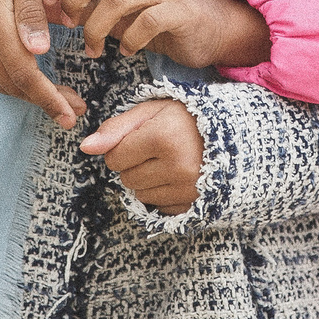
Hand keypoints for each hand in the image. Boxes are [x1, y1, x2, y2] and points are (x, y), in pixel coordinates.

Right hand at [0, 0, 83, 129]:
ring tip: (60, 99)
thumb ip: (31, 14)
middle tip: (74, 110)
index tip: (71, 114)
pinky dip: (13, 80)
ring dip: (28, 94)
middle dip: (42, 102)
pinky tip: (33, 78)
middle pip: (9, 84)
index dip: (48, 98)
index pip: (23, 73)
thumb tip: (40, 54)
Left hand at [44, 0, 271, 68]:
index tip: (49, 3)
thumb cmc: (152, 16)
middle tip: (68, 25)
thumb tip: (45, 9)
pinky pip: (145, 23)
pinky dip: (128, 41)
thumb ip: (83, 3)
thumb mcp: (113, 7)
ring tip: (93, 48)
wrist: (206, 30)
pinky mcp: (181, 9)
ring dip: (96, 28)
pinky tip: (126, 52)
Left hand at [80, 98, 204, 215]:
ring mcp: (189, 188)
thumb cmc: (186, 118)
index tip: (143, 138)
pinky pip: (159, 207)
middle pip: (126, 178)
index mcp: (163, 137)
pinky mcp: (195, 204)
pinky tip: (178, 177)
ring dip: (148, 181)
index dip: (123, 146)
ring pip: (141, 195)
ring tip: (170, 162)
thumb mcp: (151, 111)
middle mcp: (177, 166)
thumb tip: (85, 147)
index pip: (114, 157)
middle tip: (159, 149)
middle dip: (135, 164)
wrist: (233, 134)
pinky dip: (163, 194)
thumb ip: (116, 128)